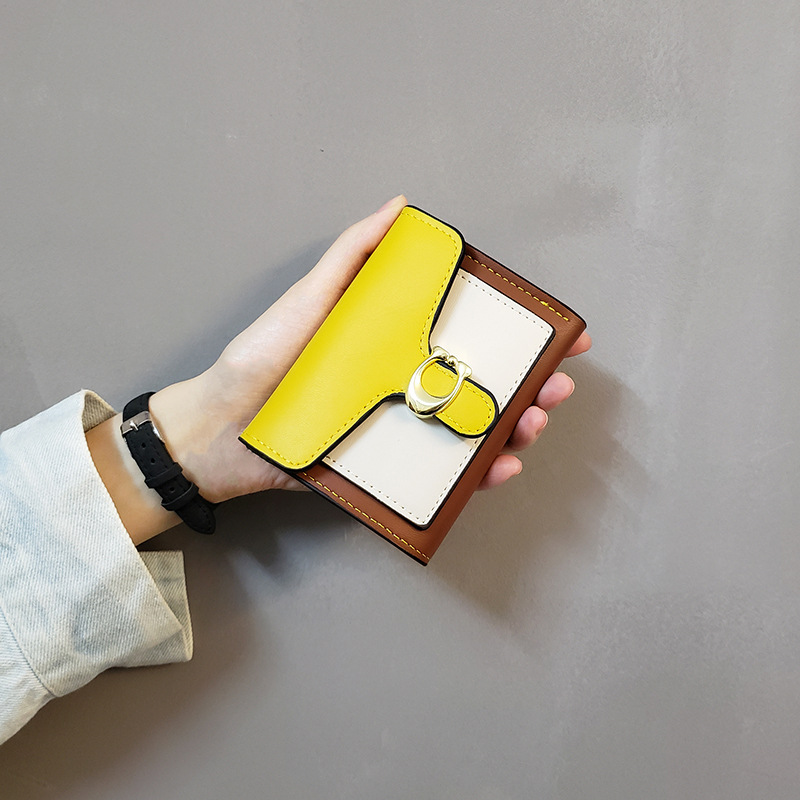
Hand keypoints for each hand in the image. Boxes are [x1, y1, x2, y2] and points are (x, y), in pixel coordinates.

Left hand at [88, 196, 590, 543]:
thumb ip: (351, 256)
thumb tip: (401, 206)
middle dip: (529, 385)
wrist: (219, 431)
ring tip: (530, 425)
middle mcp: (404, 383)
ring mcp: (398, 428)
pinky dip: (473, 474)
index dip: (515, 335)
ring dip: (511, 429)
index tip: (560, 335)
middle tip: (555, 387)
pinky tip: (497, 468)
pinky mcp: (385, 468)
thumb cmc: (262, 359)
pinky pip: (437, 473)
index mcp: (394, 342)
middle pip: (479, 385)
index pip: (467, 336)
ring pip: (469, 431)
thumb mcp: (309, 300)